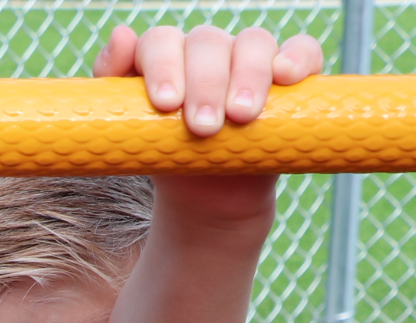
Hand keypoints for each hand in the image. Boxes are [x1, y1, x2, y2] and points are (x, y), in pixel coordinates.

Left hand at [93, 25, 322, 136]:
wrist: (204, 195)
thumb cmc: (163, 154)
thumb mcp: (128, 128)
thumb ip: (112, 85)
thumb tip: (122, 35)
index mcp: (165, 54)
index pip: (161, 42)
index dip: (163, 67)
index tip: (165, 105)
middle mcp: (207, 50)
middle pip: (207, 43)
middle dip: (205, 84)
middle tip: (202, 127)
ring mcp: (250, 60)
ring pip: (253, 43)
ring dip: (248, 75)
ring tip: (241, 116)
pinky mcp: (289, 79)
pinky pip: (303, 51)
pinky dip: (298, 57)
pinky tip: (287, 75)